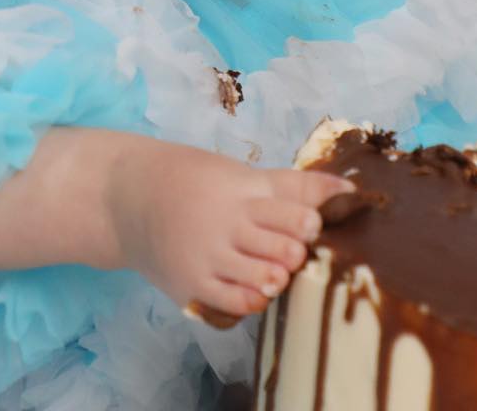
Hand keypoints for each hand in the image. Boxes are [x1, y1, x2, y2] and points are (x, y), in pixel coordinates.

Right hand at [107, 139, 348, 319]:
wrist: (127, 196)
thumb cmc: (193, 180)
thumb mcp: (239, 174)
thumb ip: (293, 184)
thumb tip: (349, 188)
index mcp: (239, 190)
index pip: (296, 214)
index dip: (308, 224)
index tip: (304, 225)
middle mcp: (224, 223)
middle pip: (286, 251)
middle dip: (296, 254)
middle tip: (287, 250)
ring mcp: (207, 256)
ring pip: (266, 281)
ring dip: (277, 277)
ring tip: (270, 268)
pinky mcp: (192, 285)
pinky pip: (238, 303)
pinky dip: (255, 299)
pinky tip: (250, 285)